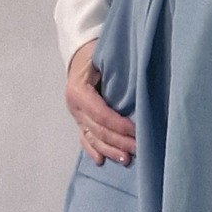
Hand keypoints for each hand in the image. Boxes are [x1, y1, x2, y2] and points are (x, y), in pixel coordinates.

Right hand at [66, 38, 136, 165]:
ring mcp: (75, 115)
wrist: (79, 51)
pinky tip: (101, 160)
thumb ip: (116, 72)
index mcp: (78, 92)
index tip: (136, 131)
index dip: (119, 125)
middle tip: (137, 149)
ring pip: (92, 138)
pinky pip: (84, 138)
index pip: (101, 114)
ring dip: (109, 150)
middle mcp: (74, 106)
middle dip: (119, 141)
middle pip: (98, 130)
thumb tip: (137, 86)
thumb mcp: (103, 56)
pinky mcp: (79, 119)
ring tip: (125, 160)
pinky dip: (92, 150)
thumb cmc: (95, 52)